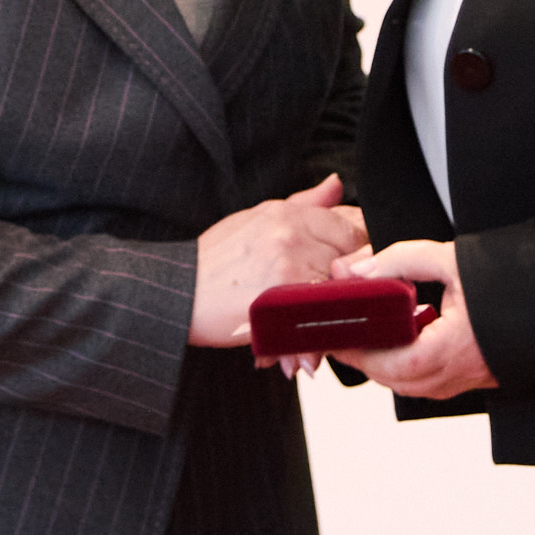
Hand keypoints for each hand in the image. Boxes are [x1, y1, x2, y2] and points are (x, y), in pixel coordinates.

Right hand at [191, 175, 366, 349]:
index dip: (358, 252)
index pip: (352, 226)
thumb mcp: (258, 217)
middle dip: (349, 286)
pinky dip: (317, 337)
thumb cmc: (215, 259)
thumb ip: (305, 203)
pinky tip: (303, 351)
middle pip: (352, 260)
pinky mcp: (280, 304)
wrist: (177, 294)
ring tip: (315, 330)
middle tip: (332, 306)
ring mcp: (287, 269)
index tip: (349, 270)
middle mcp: (291, 236)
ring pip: (340, 293)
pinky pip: (319, 320)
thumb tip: (337, 183)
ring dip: (336, 315)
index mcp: (288, 213)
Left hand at [330, 238, 495, 398]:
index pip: (386, 363)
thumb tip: (357, 271)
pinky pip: (430, 383)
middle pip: (393, 379)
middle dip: (365, 359)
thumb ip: (399, 261)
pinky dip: (408, 368)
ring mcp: (468, 381)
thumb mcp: (451, 259)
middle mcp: (457, 374)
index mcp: (448, 349)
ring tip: (367, 336)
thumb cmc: (513, 278)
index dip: (355, 351)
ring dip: (385, 365)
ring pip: (411, 386)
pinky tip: (403, 341)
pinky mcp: (475, 378)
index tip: (333, 334)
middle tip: (342, 334)